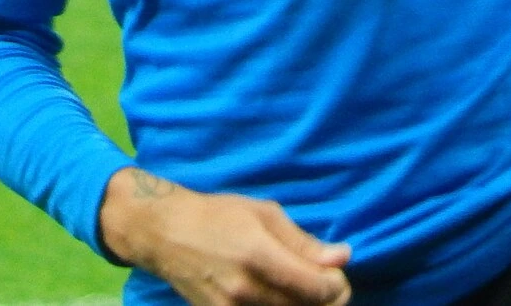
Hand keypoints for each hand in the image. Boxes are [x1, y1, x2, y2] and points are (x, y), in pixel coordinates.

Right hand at [99, 167, 351, 305]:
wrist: (168, 234)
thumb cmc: (219, 214)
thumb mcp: (265, 214)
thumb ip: (303, 241)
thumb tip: (342, 256)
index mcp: (259, 255)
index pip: (314, 288)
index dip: (336, 286)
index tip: (338, 275)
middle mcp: (245, 289)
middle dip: (324, 299)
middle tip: (327, 284)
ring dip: (301, 305)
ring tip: (302, 287)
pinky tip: (279, 296)